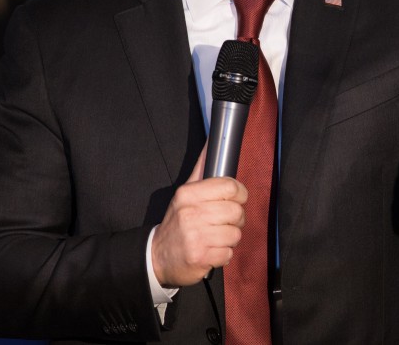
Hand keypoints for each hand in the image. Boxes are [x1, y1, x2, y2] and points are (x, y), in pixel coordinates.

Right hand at [151, 145, 247, 286]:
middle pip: (236, 212)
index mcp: (188, 193)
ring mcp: (195, 236)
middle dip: (236, 220)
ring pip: (235, 234)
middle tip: (224, 222)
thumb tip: (211, 141)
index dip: (240, 193)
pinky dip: (223, 254)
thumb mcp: (185, 193)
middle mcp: (191, 213)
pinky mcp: (200, 257)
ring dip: (230, 238)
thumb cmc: (178, 222)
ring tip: (215, 237)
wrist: (158, 256)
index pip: (229, 187)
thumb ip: (201, 168)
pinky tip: (211, 250)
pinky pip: (229, 254)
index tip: (236, 198)